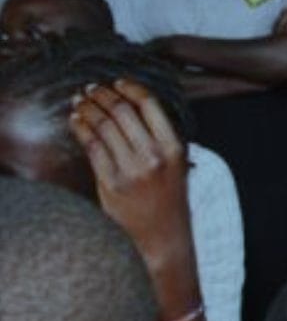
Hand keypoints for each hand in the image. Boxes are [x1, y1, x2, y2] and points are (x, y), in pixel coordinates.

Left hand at [68, 80, 196, 283]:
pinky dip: (80, 128)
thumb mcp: (176, 165)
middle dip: (102, 95)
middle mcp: (153, 155)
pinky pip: (91, 145)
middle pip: (122, 111)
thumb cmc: (169, 200)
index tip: (117, 82)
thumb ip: (159, 138)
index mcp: (173, 147)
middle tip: (91, 89)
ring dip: (87, 108)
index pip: (149, 105)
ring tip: (80, 102)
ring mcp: (131, 169)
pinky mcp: (110, 181)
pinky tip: (76, 121)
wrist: (163, 238)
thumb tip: (130, 106)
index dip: (129, 88)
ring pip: (103, 125)